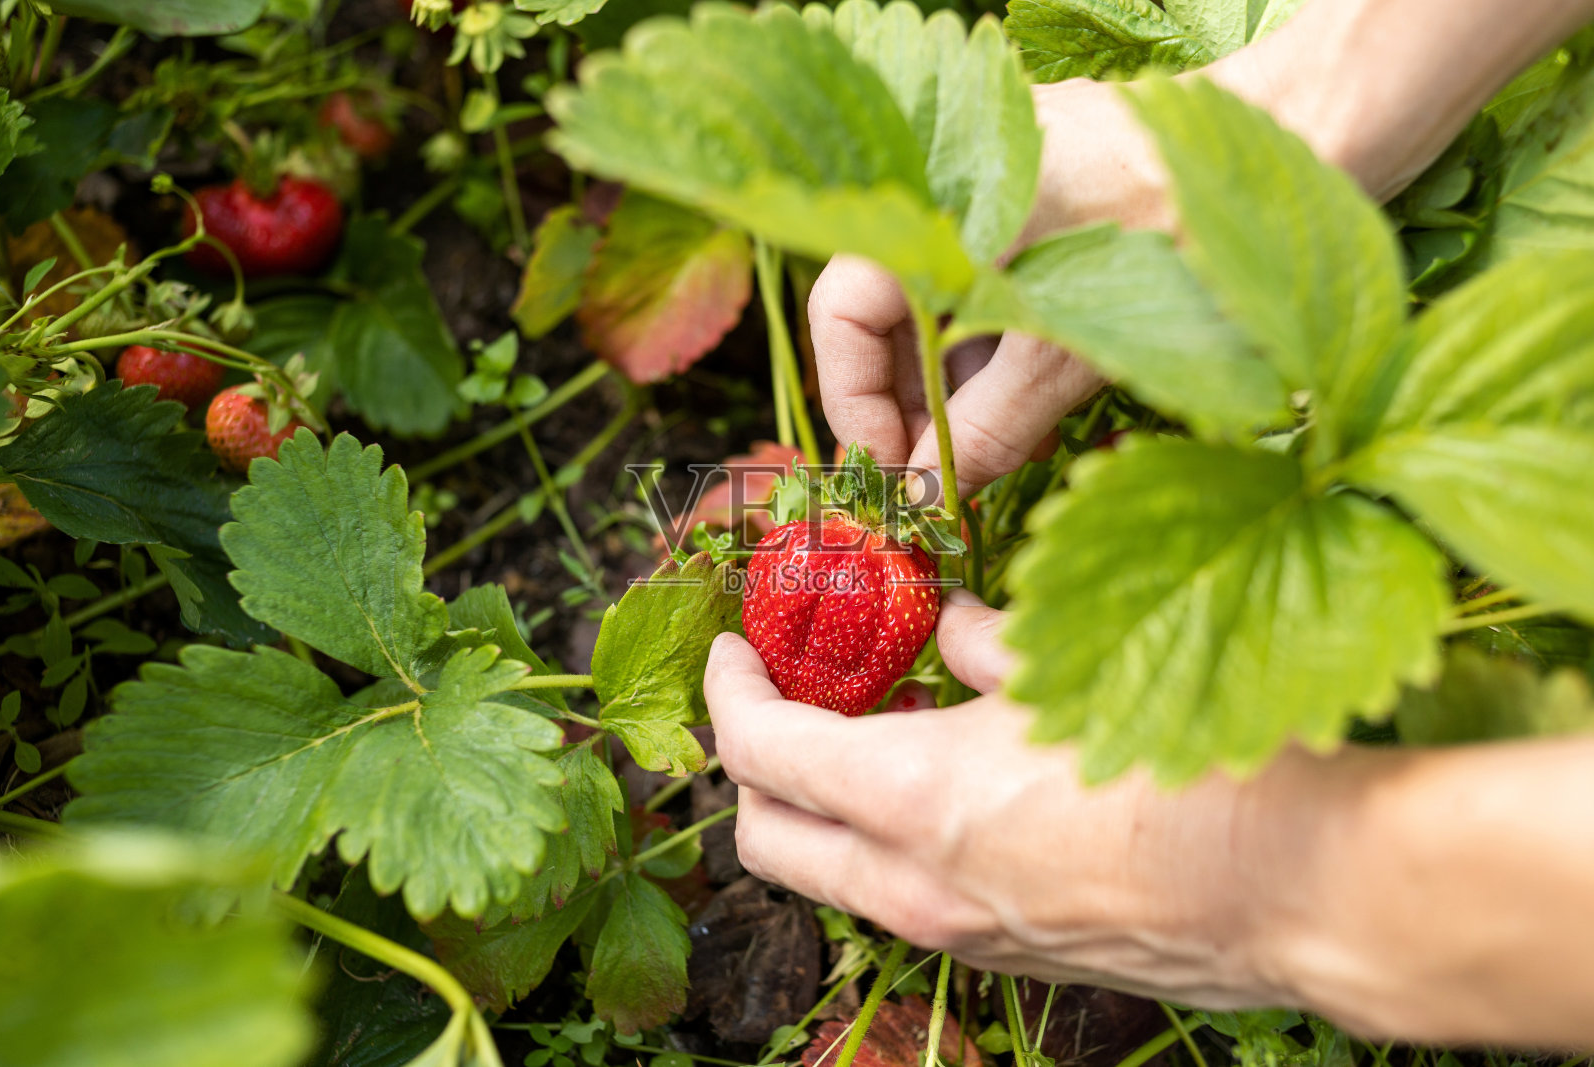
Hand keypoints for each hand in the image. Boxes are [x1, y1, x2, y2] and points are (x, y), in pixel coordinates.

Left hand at [704, 589, 1310, 1007]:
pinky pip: (900, 898)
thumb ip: (986, 644)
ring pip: (831, 876)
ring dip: (819, 807)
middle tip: (777, 695)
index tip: (734, 647)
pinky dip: (882, 842)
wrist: (1312, 892)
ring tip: (868, 728)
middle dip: (749, 765)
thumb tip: (953, 627)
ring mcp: (958, 936)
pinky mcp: (1005, 958)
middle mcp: (914, 886)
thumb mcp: (1073, 675)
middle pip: (767, 837)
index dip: (730, 690)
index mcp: (914, 802)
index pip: (761, 749)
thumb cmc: (1199, 768)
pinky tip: (943, 783)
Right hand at [808, 77, 1172, 499]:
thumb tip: (925, 498)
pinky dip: (1001, 356)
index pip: (840, 314)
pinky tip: (1031, 415)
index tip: (893, 476)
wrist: (1300, 140)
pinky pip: (991, 290)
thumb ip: (986, 429)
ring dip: (959, 394)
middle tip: (943, 484)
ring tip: (999, 459)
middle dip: (909, 409)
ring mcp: (995, 195)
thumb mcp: (1071, 353)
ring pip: (941, 309)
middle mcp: (948, 191)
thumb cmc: (1181, 235)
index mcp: (933, 207)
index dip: (855, 404)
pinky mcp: (1044, 209)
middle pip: (885, 316)